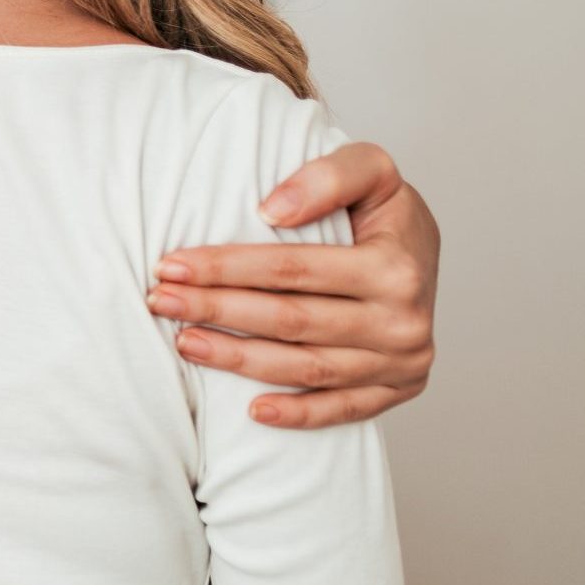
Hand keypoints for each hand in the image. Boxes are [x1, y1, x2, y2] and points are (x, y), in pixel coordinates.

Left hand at [149, 141, 437, 427]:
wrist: (424, 253)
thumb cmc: (385, 210)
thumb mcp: (374, 170)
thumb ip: (328, 176)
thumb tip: (271, 211)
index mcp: (396, 267)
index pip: (292, 270)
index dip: (226, 267)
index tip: (171, 264)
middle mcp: (403, 321)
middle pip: (290, 320)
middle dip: (216, 310)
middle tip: (160, 301)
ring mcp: (403, 361)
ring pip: (307, 368)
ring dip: (239, 360)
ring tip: (183, 342)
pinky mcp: (399, 389)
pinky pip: (343, 409)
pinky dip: (298, 414)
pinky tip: (251, 411)